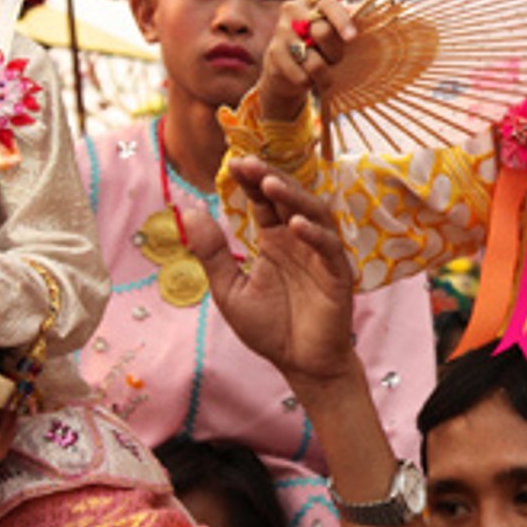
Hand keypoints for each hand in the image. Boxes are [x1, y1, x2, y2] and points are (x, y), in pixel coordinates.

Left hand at [195, 156, 357, 393]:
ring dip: (293, 197)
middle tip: (249, 163)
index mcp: (274, 240)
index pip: (263, 201)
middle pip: (289, 198)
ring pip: (313, 214)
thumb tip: (189, 212)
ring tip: (271, 184)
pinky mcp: (337, 274)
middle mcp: (298, 240)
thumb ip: (213, 254)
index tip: (233, 162)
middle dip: (270, 178)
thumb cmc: (270, 328)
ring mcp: (320, 255)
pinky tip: (295, 225)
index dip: (251, 180)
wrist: (302, 364)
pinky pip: (328, 247)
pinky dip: (313, 234)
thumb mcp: (230, 290)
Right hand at [258, 0, 357, 123]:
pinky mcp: (273, 53)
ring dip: (324, 73)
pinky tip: (307, 78)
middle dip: (335, 53)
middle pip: (323, 32)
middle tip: (335, 59)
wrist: (287, 68)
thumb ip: (349, 19)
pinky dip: (310, 82)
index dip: (342, 21)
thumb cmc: (319, 44)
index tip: (352, 38)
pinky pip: (302, 76)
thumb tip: (368, 12)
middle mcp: (293, 9)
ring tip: (322, 72)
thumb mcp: (335, 29)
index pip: (328, 4)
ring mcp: (281, 31)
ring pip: (313, 60)